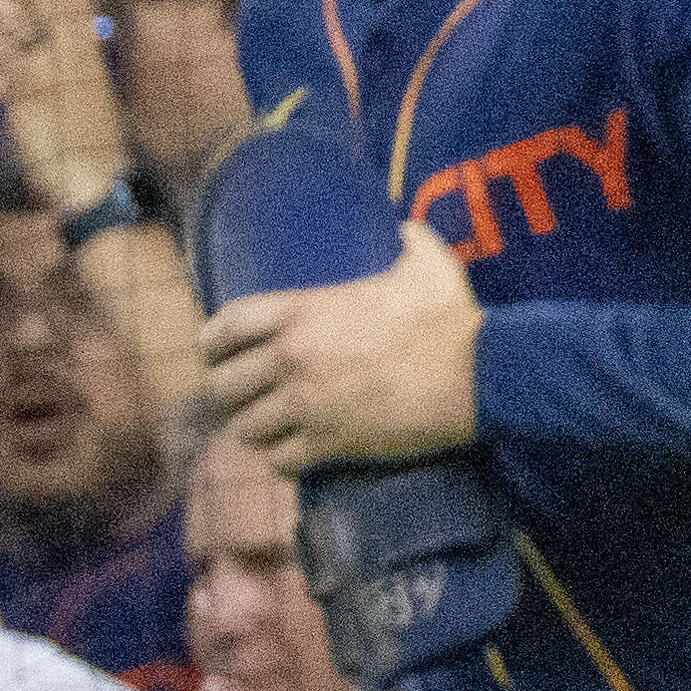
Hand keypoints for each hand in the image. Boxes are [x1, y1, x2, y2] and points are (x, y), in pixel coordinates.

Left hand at [0, 0, 132, 216]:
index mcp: (87, 51)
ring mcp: (52, 70)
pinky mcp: (30, 94)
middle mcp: (72, 52)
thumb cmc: (89, 149)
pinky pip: (4, 58)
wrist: (94, 184)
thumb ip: (72, 70)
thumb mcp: (86, 99)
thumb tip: (63, 49)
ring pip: (19, 19)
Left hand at [200, 219, 479, 466]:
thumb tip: (409, 229)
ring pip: (245, 429)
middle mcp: (293, 358)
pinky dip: (283, 462)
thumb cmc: (451, 318)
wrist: (479, 373)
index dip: (212, 343)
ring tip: (269, 429)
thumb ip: (409, 241)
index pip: (224, 326)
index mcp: (302, 312)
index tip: (216, 353)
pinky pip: (281, 462)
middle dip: (229, 394)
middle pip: (221, 386)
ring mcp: (308, 404)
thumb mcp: (427, 264)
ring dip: (255, 430)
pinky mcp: (331, 443)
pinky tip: (294, 456)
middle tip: (245, 398)